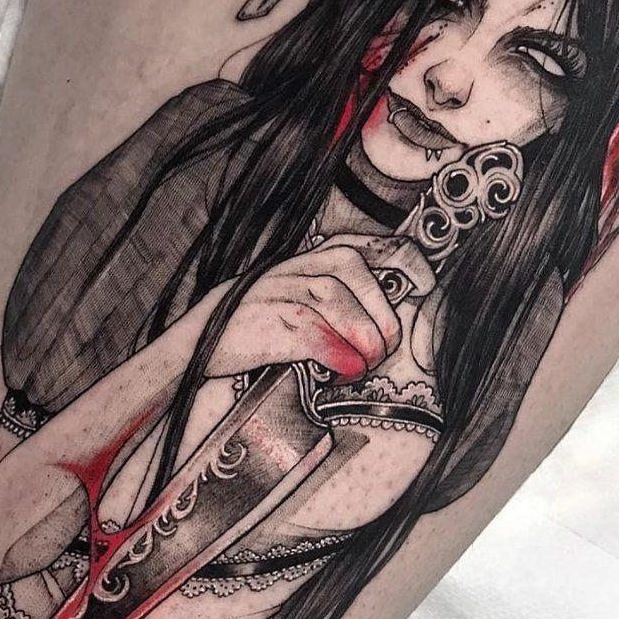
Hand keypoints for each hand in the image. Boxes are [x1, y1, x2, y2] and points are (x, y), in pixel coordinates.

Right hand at [203, 234, 434, 381]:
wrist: (192, 347)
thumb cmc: (250, 327)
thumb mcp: (289, 297)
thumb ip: (330, 299)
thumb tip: (381, 323)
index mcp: (303, 260)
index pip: (360, 245)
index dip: (401, 259)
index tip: (426, 283)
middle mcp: (292, 269)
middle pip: (355, 275)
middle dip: (380, 318)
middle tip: (380, 352)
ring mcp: (277, 294)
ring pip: (338, 304)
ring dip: (362, 341)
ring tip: (363, 366)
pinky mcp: (267, 325)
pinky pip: (315, 336)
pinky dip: (338, 357)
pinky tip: (343, 373)